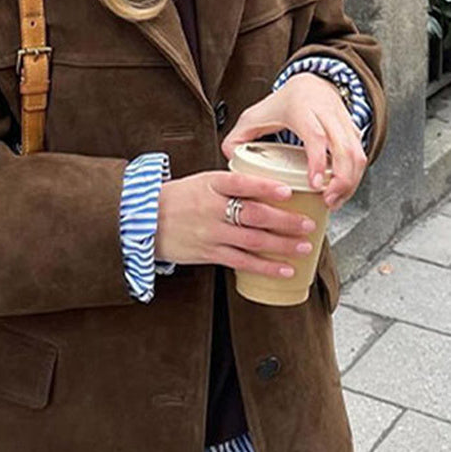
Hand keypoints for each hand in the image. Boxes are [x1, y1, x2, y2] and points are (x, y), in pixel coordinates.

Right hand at [154, 169, 317, 277]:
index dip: (265, 187)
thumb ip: (233, 184)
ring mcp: (210, 233)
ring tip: (303, 246)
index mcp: (210, 185)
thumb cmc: (178, 199)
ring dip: (282, 245)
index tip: (287, 191)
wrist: (144, 221)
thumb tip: (269, 185)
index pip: (240, 183)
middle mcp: (211, 209)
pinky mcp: (209, 253)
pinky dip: (265, 267)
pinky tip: (283, 269)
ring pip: (252, 240)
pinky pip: (241, 262)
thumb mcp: (203, 182)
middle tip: (308, 224)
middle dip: (285, 221)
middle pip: (254, 215)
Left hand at [221, 72, 367, 210]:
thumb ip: (237, 136)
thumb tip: (230, 157)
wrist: (311, 83)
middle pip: (344, 148)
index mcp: (302, 109)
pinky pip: (361, 155)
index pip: (316, 136)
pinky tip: (341, 193)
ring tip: (334, 201)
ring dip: (351, 181)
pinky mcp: (354, 132)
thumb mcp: (254, 116)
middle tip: (328, 201)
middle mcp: (328, 114)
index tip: (315, 184)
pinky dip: (354, 177)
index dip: (318, 161)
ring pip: (358, 153)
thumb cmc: (282, 103)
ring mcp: (344, 122)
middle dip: (341, 179)